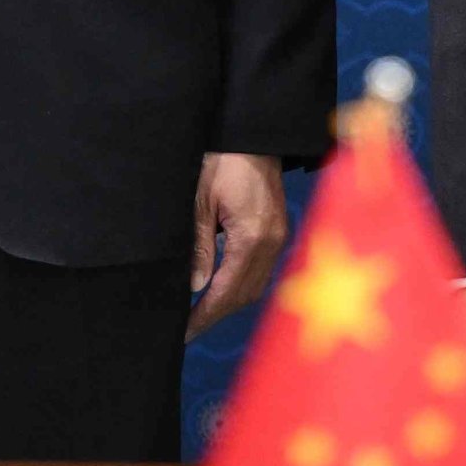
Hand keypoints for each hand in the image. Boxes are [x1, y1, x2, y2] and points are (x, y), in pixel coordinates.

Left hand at [187, 152, 291, 340]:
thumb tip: (197, 285)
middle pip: (244, 294)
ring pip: (255, 285)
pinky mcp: (279, 230)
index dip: (205, 315)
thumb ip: (200, 246)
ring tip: (200, 314)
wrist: (254, 134)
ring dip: (229, 303)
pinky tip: (222, 288)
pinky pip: (262, 269)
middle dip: (216, 315)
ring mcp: (280, 236)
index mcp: (252, 236)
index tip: (185, 331)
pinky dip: (241, 284)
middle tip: (188, 329)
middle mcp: (272, 241)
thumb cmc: (223, 159)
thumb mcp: (201, 201)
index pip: (226, 290)